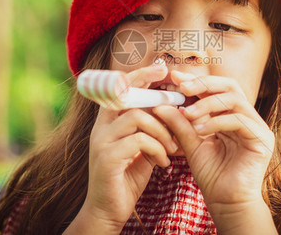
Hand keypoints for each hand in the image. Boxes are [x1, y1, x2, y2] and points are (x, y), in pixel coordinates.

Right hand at [79, 62, 178, 231]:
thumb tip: (173, 111)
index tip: (162, 69)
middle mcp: (101, 127)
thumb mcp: (141, 149)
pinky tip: (164, 162)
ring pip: (137, 117)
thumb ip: (150, 129)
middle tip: (179, 104)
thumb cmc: (126, 178)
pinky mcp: (107, 158)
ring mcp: (102, 141)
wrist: (107, 212)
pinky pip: (139, 140)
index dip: (141, 74)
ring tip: (173, 147)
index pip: (120, 86)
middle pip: (126, 95)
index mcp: (108, 121)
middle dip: (156, 95)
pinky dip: (157, 148)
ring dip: (162, 129)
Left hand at [153, 72, 274, 210]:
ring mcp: (257, 126)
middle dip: (203, 84)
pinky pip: (240, 120)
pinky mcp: (263, 139)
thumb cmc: (211, 175)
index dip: (196, 80)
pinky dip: (217, 121)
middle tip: (181, 87)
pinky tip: (200, 129)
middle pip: (230, 86)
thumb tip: (160, 105)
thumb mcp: (190, 145)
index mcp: (231, 115)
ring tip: (188, 114)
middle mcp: (247, 117)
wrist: (227, 204)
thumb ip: (179, 124)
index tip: (173, 78)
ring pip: (235, 100)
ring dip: (208, 103)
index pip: (217, 88)